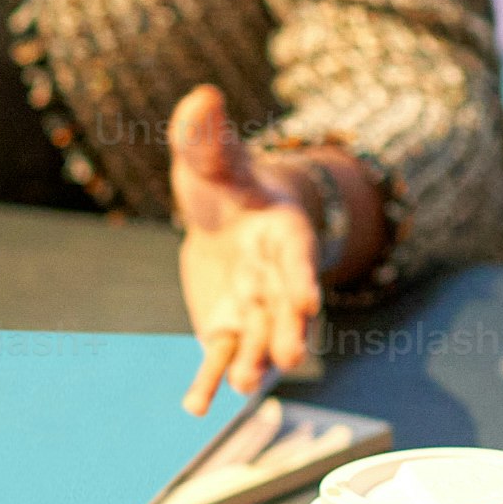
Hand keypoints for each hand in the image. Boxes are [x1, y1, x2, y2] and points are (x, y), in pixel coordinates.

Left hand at [168, 82, 327, 409]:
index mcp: (284, 234)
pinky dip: (208, 380)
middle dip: (288, 332)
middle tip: (289, 357)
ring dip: (253, 363)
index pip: (297, 259)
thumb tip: (200, 96)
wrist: (223, 215)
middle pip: (286, 310)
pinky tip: (195, 406)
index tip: (307, 301)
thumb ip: (206, 135)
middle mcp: (276, 279)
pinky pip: (219, 357)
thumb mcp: (212, 156)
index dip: (301, 278)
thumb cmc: (225, 181)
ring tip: (242, 387)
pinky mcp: (226, 329)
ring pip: (257, 341)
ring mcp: (254, 309)